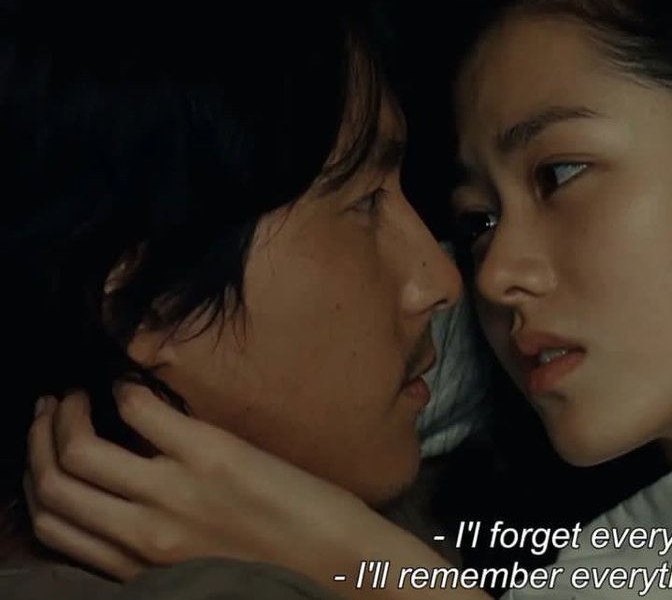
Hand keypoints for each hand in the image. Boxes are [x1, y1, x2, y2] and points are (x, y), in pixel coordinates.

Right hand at [25, 385, 459, 598]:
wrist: (347, 568)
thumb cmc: (281, 571)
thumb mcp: (200, 569)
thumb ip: (158, 545)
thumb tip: (135, 503)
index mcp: (140, 565)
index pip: (53, 526)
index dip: (38, 483)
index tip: (47, 455)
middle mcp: (144, 533)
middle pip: (53, 485)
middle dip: (39, 440)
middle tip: (53, 410)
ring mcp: (175, 492)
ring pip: (77, 449)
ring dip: (66, 412)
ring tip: (80, 395)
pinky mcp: (213, 456)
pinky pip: (142, 411)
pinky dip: (127, 390)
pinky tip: (136, 385)